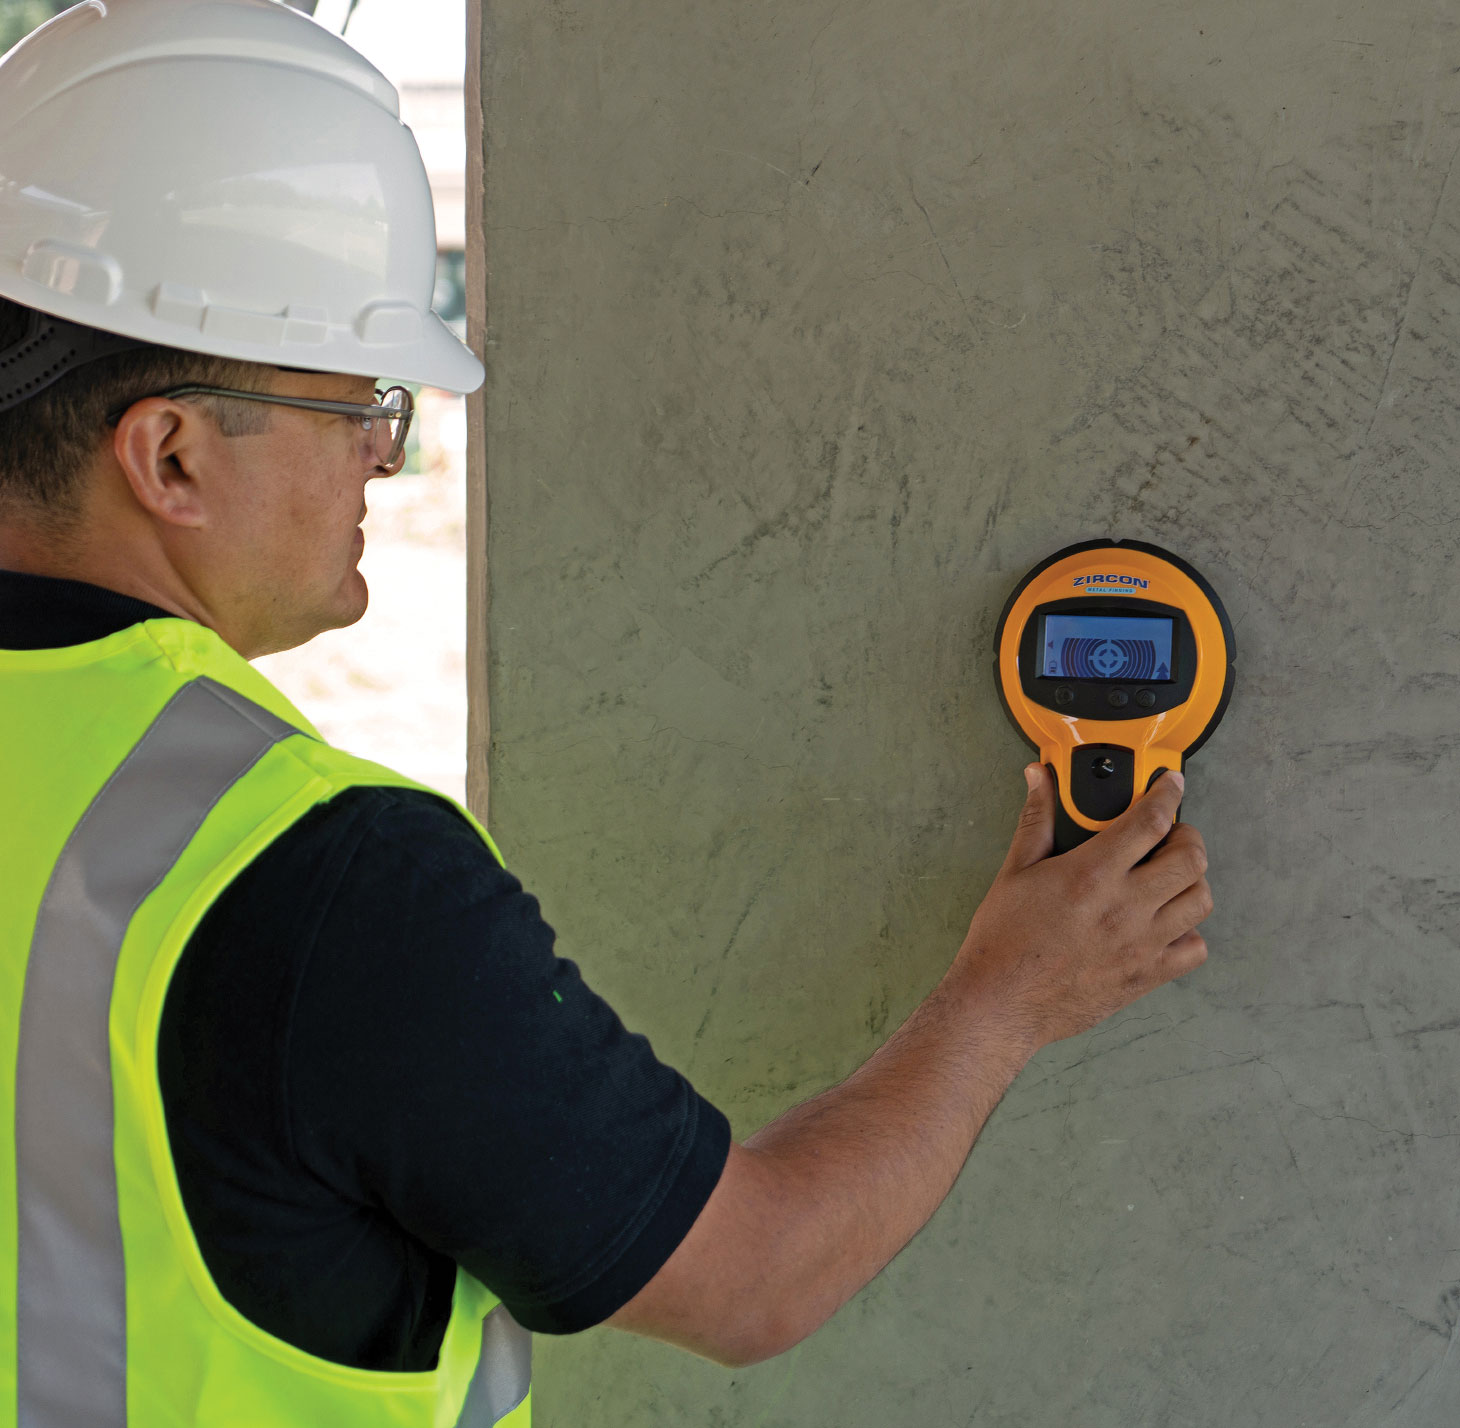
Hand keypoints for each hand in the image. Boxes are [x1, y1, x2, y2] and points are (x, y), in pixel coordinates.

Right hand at [956, 765, 1211, 1048]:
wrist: (1000, 1002)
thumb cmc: (1003, 941)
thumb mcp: (1015, 871)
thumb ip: (1036, 820)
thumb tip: (1039, 779)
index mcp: (1093, 874)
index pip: (1151, 820)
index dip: (1168, 793)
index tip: (1170, 784)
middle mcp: (1125, 907)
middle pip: (1191, 858)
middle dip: (1187, 835)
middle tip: (1170, 834)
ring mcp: (1141, 944)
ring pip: (1200, 900)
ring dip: (1191, 880)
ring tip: (1169, 876)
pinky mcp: (1146, 976)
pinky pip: (1195, 949)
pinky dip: (1189, 931)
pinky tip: (1163, 923)